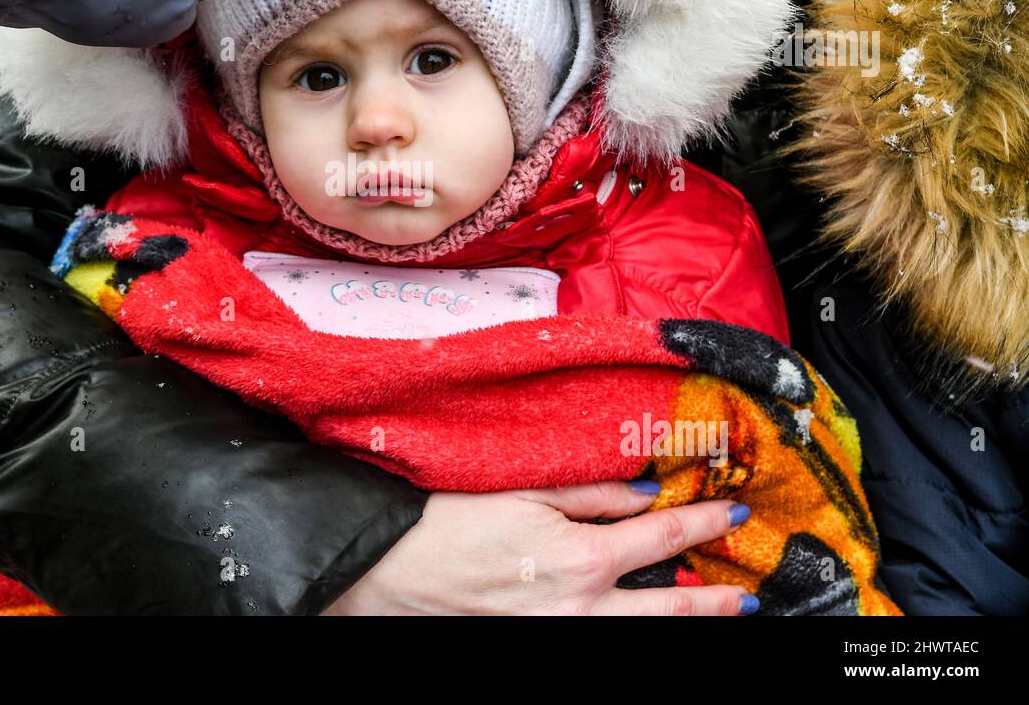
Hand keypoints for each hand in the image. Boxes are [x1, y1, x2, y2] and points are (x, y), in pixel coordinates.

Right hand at [321, 482, 755, 614]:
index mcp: (581, 558)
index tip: (732, 512)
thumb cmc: (448, 523)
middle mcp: (581, 608)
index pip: (664, 539)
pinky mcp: (538, 644)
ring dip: (680, 624)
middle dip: (715, 602)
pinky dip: (630, 631)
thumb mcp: (525, 491)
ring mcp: (561, 633)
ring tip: (714, 617)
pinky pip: (598, 640)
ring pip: (640, 636)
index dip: (704, 522)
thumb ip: (592, 494)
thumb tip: (644, 493)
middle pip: (669, 609)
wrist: (389, 570)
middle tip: (747, 598)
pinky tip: (639, 620)